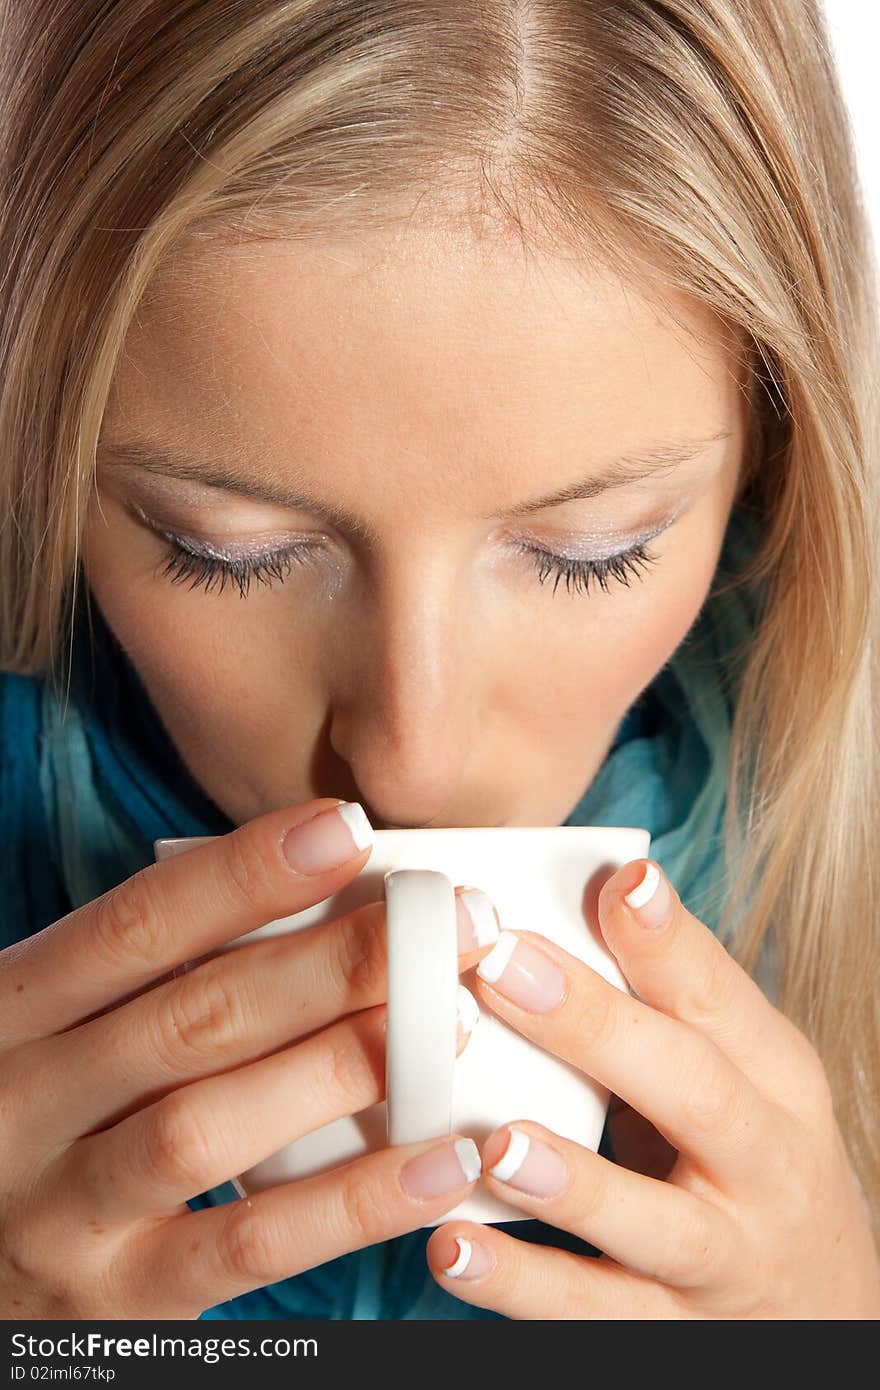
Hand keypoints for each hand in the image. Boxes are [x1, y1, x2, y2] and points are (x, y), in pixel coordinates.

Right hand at [0, 798, 492, 1317]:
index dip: (245, 873)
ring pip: (208, 1129)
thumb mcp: (63, 1030)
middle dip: (331, 964)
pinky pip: (248, 1247)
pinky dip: (352, 1205)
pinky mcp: (119, 1299)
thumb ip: (157, 979)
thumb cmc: (40, 1117)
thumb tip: (325, 905)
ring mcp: (64, 1211)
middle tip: (443, 924)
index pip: (135, 927)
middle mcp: (26, 1105)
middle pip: (191, 1018)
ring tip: (446, 1026)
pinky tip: (440, 1164)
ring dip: (338, 1069)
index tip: (350, 830)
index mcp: (14, 1014)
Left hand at [426, 858, 879, 1318]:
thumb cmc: (754, 1160)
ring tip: (495, 1143)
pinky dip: (522, 1288)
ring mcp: (722, 1259)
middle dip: (596, 1027)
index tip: (620, 882)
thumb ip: (667, 1004)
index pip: (722, 999)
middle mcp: (763, 1165)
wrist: (827, 1317)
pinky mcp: (672, 1335)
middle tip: (500, 968)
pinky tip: (452, 1249)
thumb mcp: (741, 1077)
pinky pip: (594, 1317)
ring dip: (572, 1182)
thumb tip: (583, 891)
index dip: (671, 942)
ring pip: (653, 1225)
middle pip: (693, 1093)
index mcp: (772, 1080)